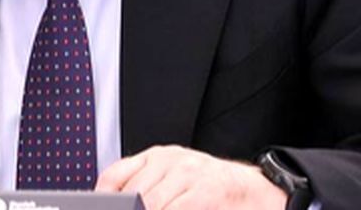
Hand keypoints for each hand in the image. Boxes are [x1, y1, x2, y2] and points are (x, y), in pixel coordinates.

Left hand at [96, 145, 286, 209]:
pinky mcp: (206, 190)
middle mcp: (169, 160)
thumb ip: (146, 192)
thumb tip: (117, 203)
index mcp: (156, 157)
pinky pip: (175, 209)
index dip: (103, 198)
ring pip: (151, 204)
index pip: (114, 176)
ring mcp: (188, 173)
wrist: (257, 192)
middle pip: (132, 195)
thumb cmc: (211, 192)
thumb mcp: (173, 183)